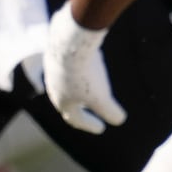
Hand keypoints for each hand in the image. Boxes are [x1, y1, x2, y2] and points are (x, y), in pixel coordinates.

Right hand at [43, 5, 125, 133]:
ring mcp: (52, 70)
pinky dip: (76, 68)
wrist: (69, 43)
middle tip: (89, 108)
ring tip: (87, 85)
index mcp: (62, 103)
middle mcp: (53, 88)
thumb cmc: (85, 75)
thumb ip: (110, 112)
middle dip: (79, 107)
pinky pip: (65, 65)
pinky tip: (84, 63)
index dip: (89, 124)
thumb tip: (119, 120)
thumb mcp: (102, 97)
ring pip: (64, 82)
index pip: (75, 119)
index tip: (101, 128)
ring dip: (76, 86)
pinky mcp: (55, 53)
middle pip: (66, 101)